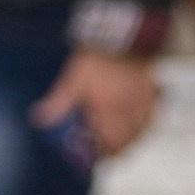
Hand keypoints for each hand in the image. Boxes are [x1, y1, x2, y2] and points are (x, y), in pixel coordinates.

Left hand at [33, 49, 160, 161]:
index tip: (106, 159)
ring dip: (136, 138)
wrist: (124, 36)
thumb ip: (59, 101)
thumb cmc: (98, 57)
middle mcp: (127, 110)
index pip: (110, 141)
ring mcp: (142, 101)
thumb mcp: (74, 78)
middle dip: (123, 149)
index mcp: (107, 110)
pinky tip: (145, 122)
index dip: (109, 153)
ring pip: (143, 128)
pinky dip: (150, 122)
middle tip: (116, 154)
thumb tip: (39, 118)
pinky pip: (155, 113)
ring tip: (130, 143)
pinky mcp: (152, 90)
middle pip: (129, 139)